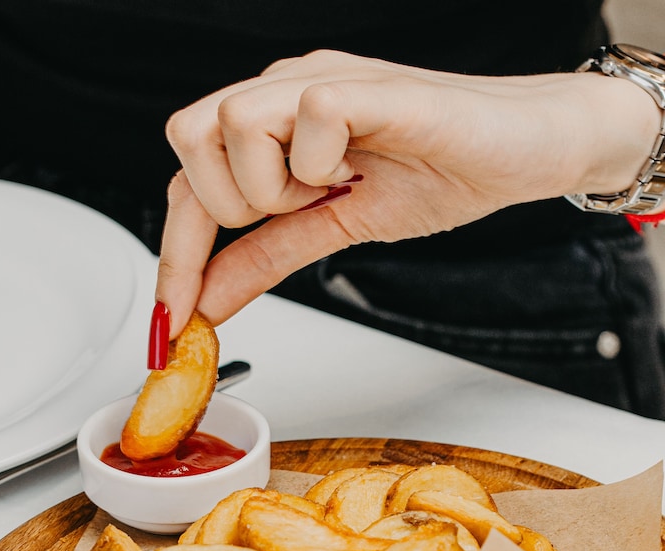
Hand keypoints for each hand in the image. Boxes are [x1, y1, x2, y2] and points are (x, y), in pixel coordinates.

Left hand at [155, 49, 658, 336]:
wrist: (522, 151)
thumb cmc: (436, 174)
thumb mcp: (332, 231)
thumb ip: (265, 259)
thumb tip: (206, 305)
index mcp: (270, 124)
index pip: (188, 184)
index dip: (176, 257)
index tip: (174, 324)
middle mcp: (283, 92)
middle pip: (185, 138)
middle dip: (226, 208)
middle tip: (291, 217)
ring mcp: (322, 81)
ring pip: (231, 122)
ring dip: (275, 184)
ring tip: (333, 189)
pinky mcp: (370, 85)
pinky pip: (309, 118)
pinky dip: (324, 164)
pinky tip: (358, 171)